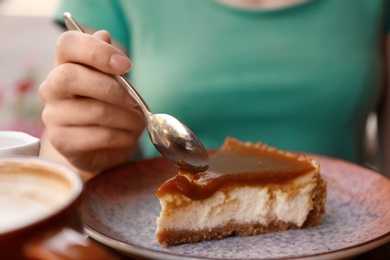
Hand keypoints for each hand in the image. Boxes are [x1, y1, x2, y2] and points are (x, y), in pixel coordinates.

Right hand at [39, 30, 144, 173]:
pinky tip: (128, 136)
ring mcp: (53, 116)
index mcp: (64, 64)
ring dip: (125, 118)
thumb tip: (103, 34)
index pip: (67, 44)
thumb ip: (109, 62)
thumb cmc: (109, 107)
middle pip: (70, 77)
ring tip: (137, 121)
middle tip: (134, 100)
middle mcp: (52, 88)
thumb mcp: (114, 83)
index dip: (97, 51)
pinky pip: (99, 136)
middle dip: (111, 88)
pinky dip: (122, 136)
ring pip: (94, 111)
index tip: (126, 65)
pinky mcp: (62, 141)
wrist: (100, 147)